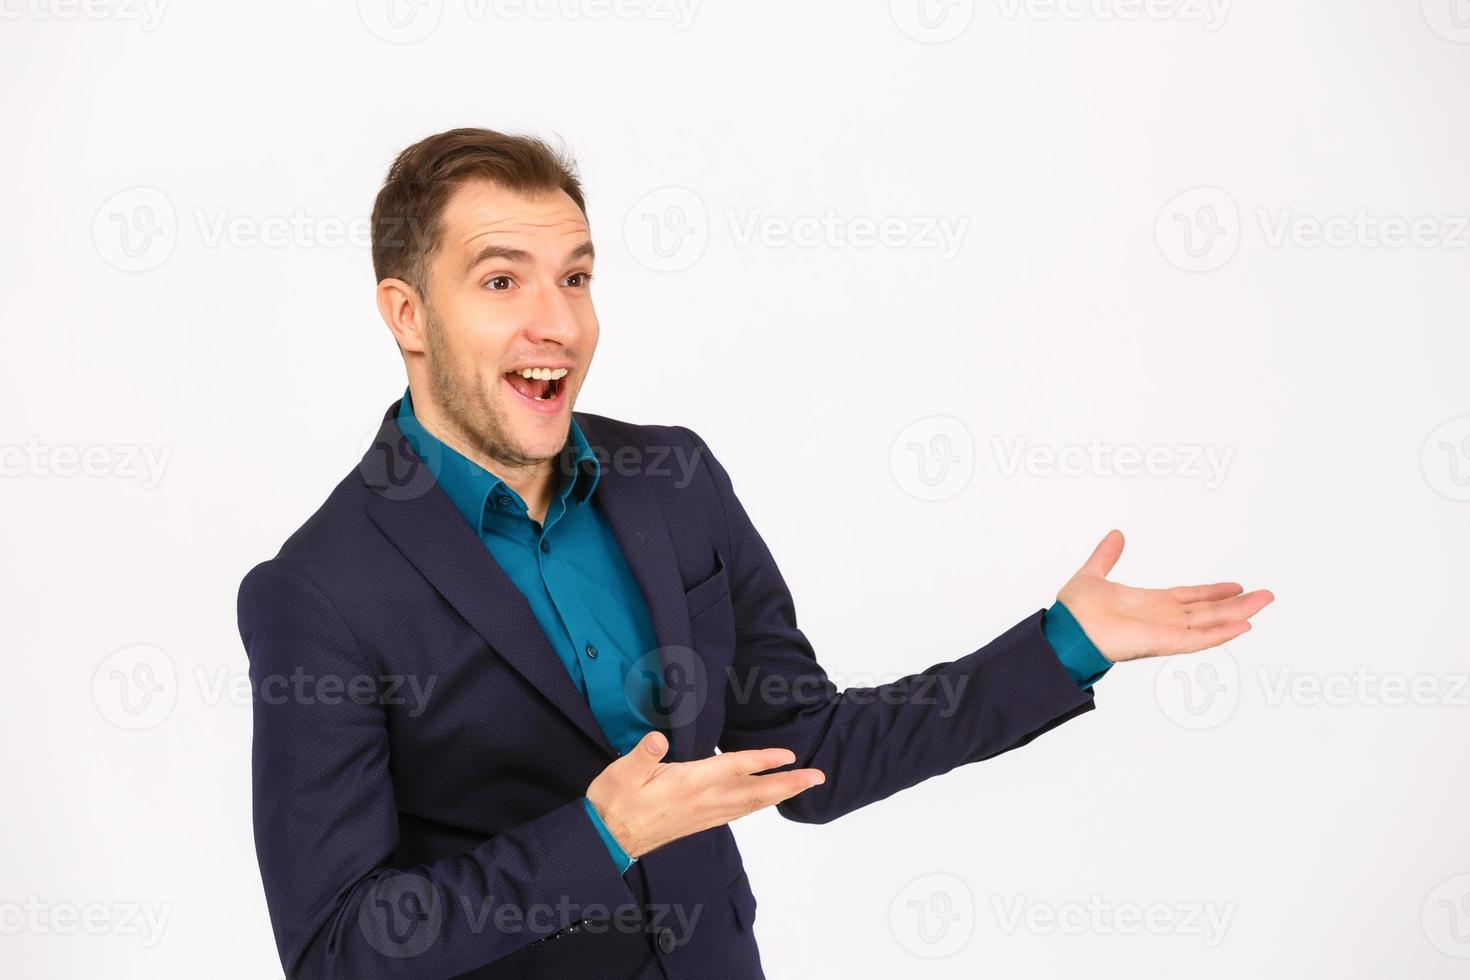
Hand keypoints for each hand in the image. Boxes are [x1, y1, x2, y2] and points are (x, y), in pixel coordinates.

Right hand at [585, 731, 824, 858]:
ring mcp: (704, 814)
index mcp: (689, 783)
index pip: (734, 769)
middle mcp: (703, 801)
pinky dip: (757, 806)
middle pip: (755, 792)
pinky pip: (737, 813)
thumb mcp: (622, 770)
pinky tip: (763, 802)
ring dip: (778, 795)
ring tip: (800, 786)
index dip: (763, 762)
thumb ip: (643, 754)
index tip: (789, 756)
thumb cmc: (614, 802)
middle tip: (817, 777)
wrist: (607, 838)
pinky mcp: (699, 822)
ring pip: (750, 805)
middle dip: (788, 784)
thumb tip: (657, 739)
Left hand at [1057, 529, 1273, 662]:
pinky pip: (1197, 639)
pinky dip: (1220, 634)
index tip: (1235, 586)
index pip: (1189, 597)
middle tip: (1266, 595)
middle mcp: (1161, 619)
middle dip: (1237, 603)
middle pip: (1208, 610)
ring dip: (1238, 614)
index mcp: (1149, 604)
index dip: (1212, 591)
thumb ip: (1106, 556)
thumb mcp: (1094, 573)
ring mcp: (1164, 632)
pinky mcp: (1162, 643)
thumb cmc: (1073, 613)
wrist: (1064, 631)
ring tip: (1263, 604)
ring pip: (1210, 622)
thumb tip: (1115, 535)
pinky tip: (1242, 626)